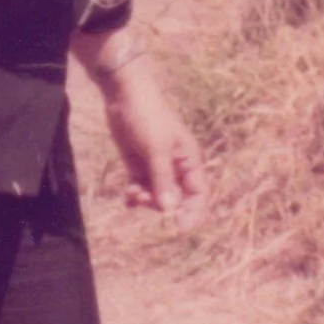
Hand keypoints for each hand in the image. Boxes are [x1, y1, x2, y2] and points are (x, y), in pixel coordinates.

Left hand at [93, 59, 206, 223]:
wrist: (125, 95)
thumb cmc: (148, 117)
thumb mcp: (156, 149)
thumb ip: (163, 179)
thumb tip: (170, 210)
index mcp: (189, 161)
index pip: (198, 194)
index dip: (192, 212)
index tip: (180, 227)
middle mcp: (176, 167)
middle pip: (175, 199)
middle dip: (161, 204)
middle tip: (144, 198)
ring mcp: (156, 168)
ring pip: (156, 196)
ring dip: (145, 200)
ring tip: (133, 194)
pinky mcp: (138, 165)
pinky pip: (141, 189)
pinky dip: (135, 196)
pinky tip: (127, 198)